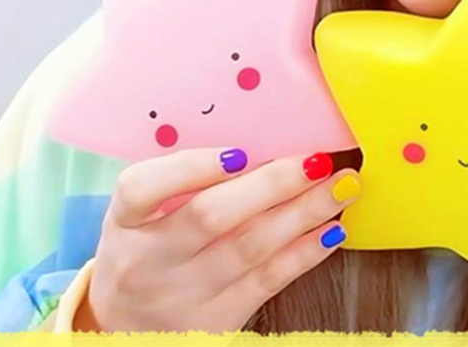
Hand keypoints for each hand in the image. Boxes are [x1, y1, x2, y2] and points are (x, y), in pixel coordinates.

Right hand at [76, 147, 359, 332]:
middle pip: (212, 217)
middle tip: (318, 158)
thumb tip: (264, 139)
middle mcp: (147, 262)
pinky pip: (269, 281)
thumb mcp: (142, 215)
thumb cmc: (145, 251)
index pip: (143, 187)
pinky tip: (332, 228)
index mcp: (124, 222)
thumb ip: (184, 180)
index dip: (192, 167)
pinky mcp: (215, 323)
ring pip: (251, 248)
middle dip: (274, 183)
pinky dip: (305, 251)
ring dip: (305, 212)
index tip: (240, 151)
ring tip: (342, 185)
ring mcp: (182, 297)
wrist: (125, 333)